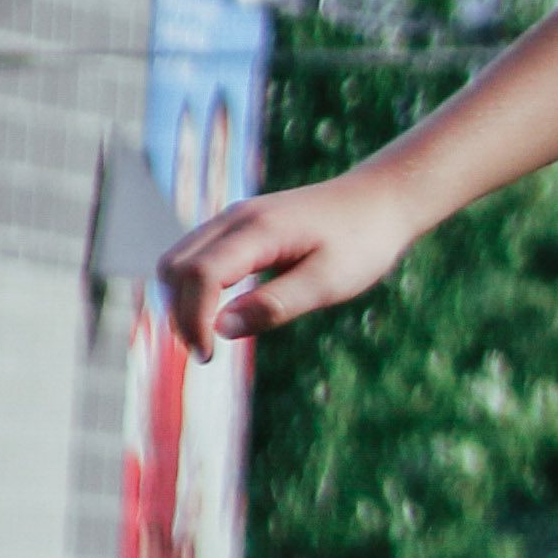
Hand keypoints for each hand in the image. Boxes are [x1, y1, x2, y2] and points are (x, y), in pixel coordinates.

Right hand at [158, 172, 416, 361]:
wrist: (381, 200)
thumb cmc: (362, 242)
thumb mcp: (330, 282)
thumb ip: (276, 304)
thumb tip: (221, 329)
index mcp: (259, 230)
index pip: (200, 274)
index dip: (193, 319)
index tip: (208, 356)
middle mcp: (236, 218)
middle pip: (176, 266)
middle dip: (180, 313)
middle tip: (206, 353)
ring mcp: (233, 218)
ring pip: (178, 259)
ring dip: (182, 299)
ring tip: (207, 337)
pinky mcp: (238, 225)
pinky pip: (196, 254)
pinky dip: (194, 285)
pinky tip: (216, 311)